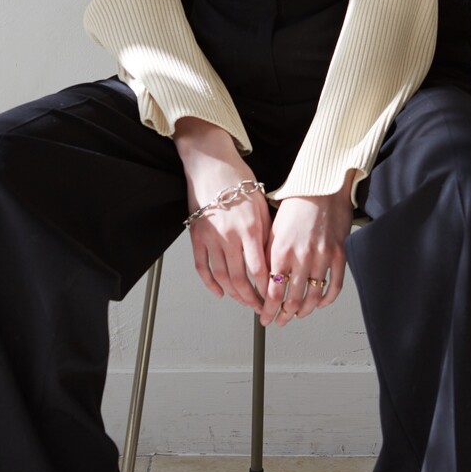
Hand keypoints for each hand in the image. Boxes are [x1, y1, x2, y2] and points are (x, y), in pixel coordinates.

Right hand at [175, 117, 270, 312]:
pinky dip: (210, 283)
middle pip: (240, 280)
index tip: (274, 297)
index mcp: (249, 229)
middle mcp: (229, 238)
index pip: (260, 270)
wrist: (210, 163)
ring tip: (244, 301)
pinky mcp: (196, 237)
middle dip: (252, 298)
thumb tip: (273, 258)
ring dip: (234, 295)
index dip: (267, 289)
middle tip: (261, 308)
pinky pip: (202, 267)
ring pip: (221, 277)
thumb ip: (265, 232)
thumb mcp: (261, 204)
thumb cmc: (237, 179)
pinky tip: (219, 292)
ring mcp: (210, 239)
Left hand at [261, 173, 358, 327]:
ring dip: (304, 311)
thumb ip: (268, 256)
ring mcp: (322, 257)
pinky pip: (335, 286)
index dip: (268, 310)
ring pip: (314, 297)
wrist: (322, 188)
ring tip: (298, 315)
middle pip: (292, 299)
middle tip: (279, 321)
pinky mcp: (339, 255)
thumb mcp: (273, 229)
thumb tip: (262, 280)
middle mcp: (302, 256)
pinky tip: (320, 303)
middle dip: (284, 315)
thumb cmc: (296, 205)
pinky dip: (327, 299)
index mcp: (281, 250)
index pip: (272, 291)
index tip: (265, 317)